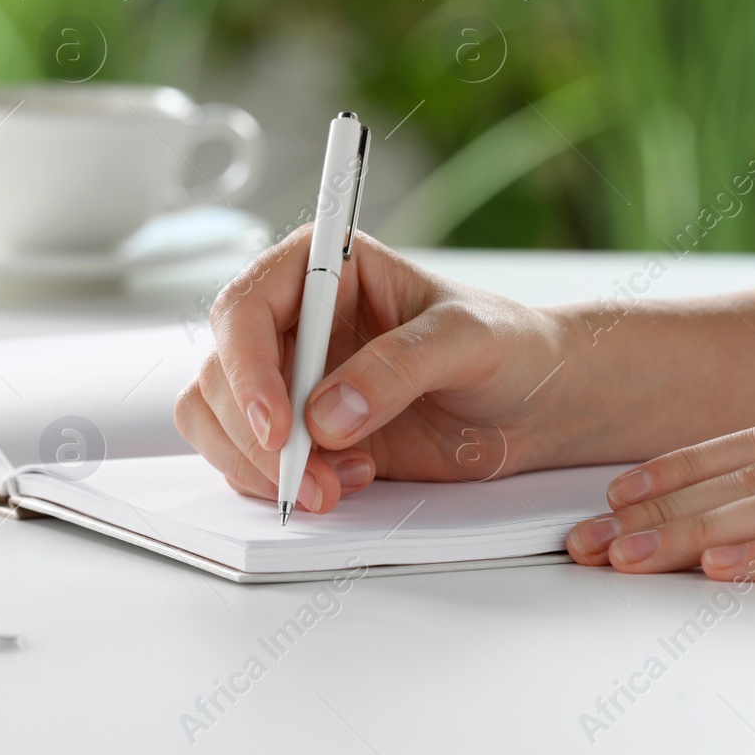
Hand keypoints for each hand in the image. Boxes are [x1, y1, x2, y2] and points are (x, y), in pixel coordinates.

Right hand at [173, 227, 574, 513]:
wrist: (537, 404)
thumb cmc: (510, 347)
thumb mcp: (468, 341)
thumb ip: (399, 367)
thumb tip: (328, 413)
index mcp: (325, 268)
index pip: (245, 308)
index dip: (245, 367)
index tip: (278, 425)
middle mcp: (294, 321)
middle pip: (220, 373)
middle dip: (256, 436)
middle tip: (310, 478)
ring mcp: (291, 379)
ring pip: (218, 419)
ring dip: (260, 466)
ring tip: (334, 485)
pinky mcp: (301, 432)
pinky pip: (247, 459)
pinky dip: (279, 484)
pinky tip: (344, 482)